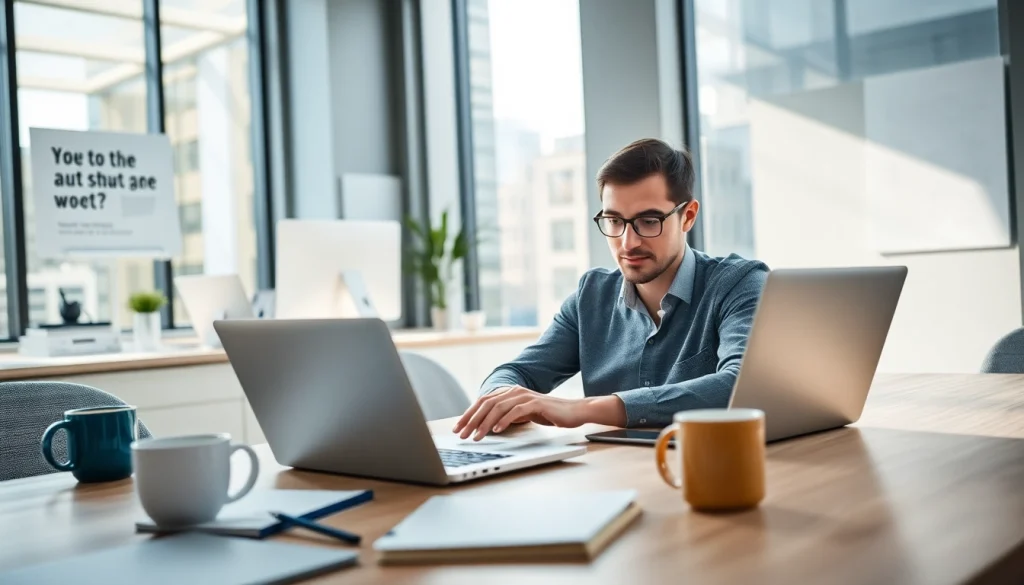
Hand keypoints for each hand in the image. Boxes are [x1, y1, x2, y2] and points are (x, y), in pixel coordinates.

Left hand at [452, 386, 614, 440]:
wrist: (573, 411)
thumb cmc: (549, 414)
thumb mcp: (523, 415)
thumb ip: (507, 416)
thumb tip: (487, 426)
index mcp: (509, 393)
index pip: (483, 402)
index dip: (468, 414)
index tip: (458, 428)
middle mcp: (515, 391)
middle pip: (487, 404)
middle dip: (471, 420)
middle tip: (461, 434)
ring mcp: (525, 396)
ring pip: (498, 407)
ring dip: (485, 423)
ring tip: (476, 436)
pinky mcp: (536, 403)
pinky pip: (516, 411)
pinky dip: (504, 421)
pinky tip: (497, 431)